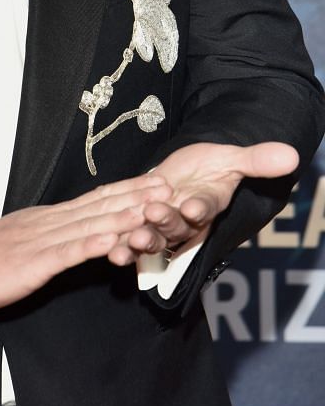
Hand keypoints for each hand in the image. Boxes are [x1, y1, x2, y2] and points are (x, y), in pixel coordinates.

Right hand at [0, 174, 171, 308]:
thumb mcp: (29, 239)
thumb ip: (57, 235)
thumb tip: (85, 230)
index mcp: (52, 218)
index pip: (96, 199)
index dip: (128, 190)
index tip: (156, 182)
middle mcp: (52, 223)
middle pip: (100, 206)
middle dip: (136, 197)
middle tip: (168, 187)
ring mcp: (44, 241)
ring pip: (89, 225)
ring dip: (122, 216)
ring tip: (151, 208)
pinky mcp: (34, 263)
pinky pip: (66, 253)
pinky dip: (90, 244)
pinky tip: (111, 239)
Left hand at [108, 140, 298, 265]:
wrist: (185, 172)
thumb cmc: (210, 165)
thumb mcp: (231, 157)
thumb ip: (256, 160)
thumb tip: (292, 154)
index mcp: (207, 204)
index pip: (205, 208)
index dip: (199, 208)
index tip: (194, 207)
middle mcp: (186, 222)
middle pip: (176, 227)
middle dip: (165, 224)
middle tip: (154, 216)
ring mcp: (163, 227)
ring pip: (154, 238)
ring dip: (143, 240)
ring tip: (132, 239)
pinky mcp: (141, 226)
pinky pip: (132, 239)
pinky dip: (122, 246)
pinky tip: (111, 251)